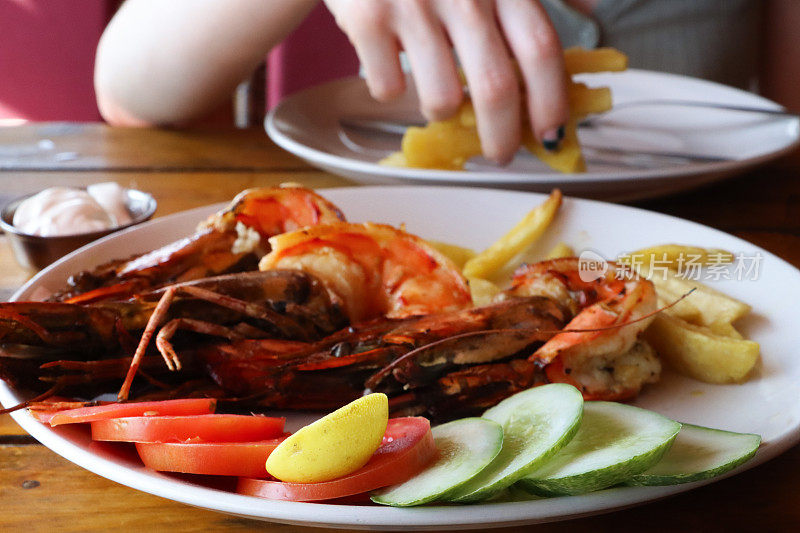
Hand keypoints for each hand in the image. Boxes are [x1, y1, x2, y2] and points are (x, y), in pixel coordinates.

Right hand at [324, 0, 568, 163]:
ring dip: (441, 111)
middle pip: (496, 88)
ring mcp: (413, 4)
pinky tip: (389, 65)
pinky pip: (388, 88)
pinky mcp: (367, 17)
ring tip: (436, 96)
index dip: (551, 101)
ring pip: (441, 99)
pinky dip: (390, 90)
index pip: (540, 50)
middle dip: (501, 137)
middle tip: (499, 153)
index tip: (552, 134)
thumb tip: (590, 8)